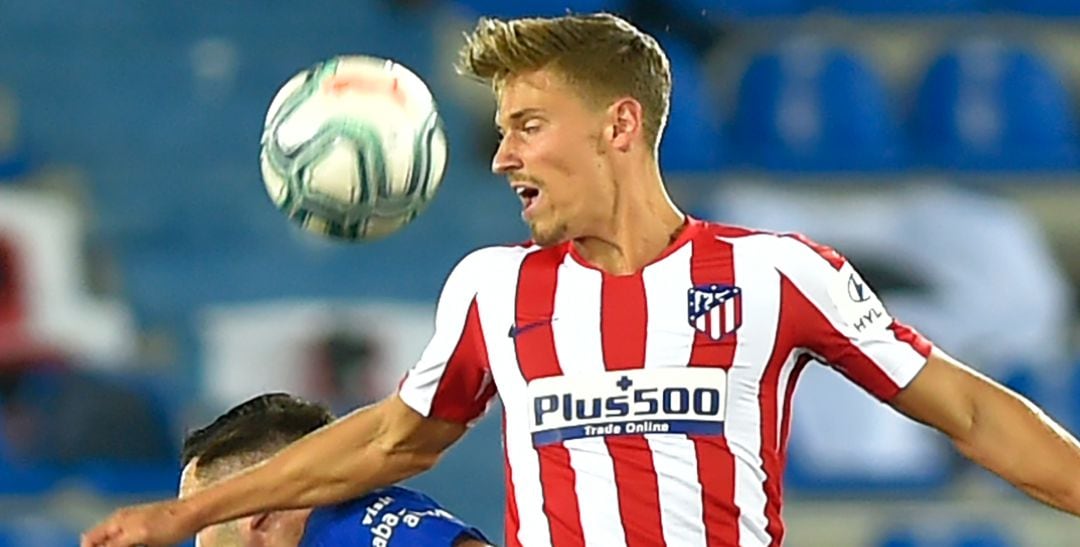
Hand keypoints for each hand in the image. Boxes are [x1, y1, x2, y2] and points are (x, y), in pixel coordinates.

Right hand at [81, 499, 198, 546]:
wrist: (195, 514)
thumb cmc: (170, 522)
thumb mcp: (137, 536)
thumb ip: (114, 544)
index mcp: (116, 520)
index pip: (89, 539)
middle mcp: (122, 521)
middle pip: (102, 542)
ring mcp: (135, 526)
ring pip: (116, 544)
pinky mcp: (148, 532)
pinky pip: (131, 543)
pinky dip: (130, 546)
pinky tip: (144, 546)